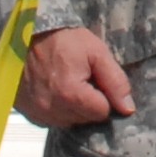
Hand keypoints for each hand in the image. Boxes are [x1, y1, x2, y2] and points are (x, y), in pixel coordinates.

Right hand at [19, 24, 138, 129]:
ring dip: (73, 108)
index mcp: (71, 95)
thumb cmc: (64, 40)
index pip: (102, 112)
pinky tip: (55, 91)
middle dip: (89, 103)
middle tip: (82, 79)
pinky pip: (51, 120)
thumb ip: (115, 81)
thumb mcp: (97, 53)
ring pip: (69, 122)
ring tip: (68, 83)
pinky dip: (57, 109)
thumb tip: (128, 108)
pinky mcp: (28, 112)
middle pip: (85, 119)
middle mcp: (52, 109)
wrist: (28, 34)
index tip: (96, 80)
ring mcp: (37, 113)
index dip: (105, 96)